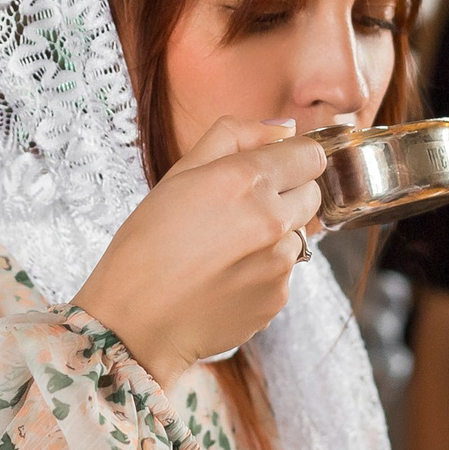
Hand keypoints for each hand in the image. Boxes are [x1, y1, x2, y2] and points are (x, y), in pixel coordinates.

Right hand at [75, 117, 324, 387]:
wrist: (135, 321)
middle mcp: (272, 219)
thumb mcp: (179, 174)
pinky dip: (265, 269)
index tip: (272, 166)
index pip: (310, 154)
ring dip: (276, 233)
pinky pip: (285, 271)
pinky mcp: (279, 298)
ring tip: (228, 248)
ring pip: (300, 233)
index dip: (291, 157)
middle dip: (289, 192)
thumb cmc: (146, 243)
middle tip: (243, 207)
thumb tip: (281, 129)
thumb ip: (233, 137)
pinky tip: (226, 276)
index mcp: (246, 180)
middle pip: (313, 192)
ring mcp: (280, 263)